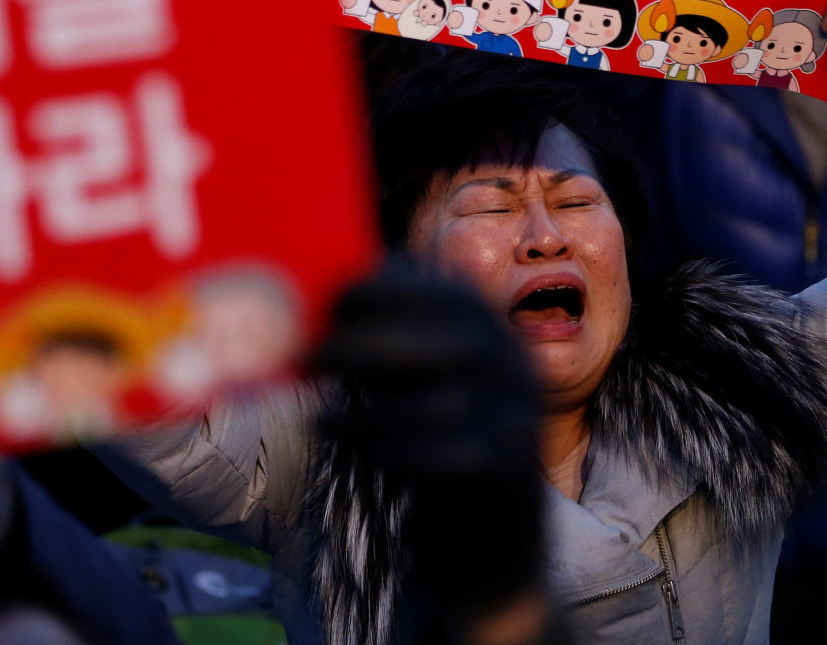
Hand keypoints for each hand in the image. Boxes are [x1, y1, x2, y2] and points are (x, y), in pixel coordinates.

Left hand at [314, 263, 542, 639]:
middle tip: (308, 356)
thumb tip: (307, 302)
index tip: (331, 298)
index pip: (450, 293)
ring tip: (323, 422)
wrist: (485, 535)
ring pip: (444, 404)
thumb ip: (380, 339)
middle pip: (448, 343)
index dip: (392, 291)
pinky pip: (453, 458)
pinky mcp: (512, 471)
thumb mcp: (410, 379)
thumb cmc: (431, 438)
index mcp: (492, 329)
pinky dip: (400, 454)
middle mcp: (514, 366)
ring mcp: (519, 418)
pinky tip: (367, 455)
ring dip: (371, 412)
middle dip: (370, 344)